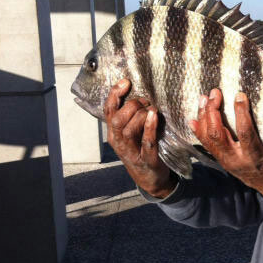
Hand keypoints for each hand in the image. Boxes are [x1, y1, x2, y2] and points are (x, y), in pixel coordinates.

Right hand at [104, 80, 176, 198]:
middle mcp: (118, 142)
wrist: (151, 180)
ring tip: (152, 109)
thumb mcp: (131, 134)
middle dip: (131, 105)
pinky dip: (149, 128)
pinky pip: (146, 142)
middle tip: (145, 101)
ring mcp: (130, 152)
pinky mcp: (146, 160)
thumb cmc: (141, 151)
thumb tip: (138, 94)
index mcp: (113, 133)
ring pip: (128, 129)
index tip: (125, 82)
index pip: (108, 110)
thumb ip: (130, 117)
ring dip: (140, 115)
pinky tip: (154, 116)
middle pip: (117, 119)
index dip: (115, 94)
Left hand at [190, 89, 262, 210]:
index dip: (241, 113)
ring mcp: (226, 161)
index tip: (239, 95)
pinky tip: (193, 118)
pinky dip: (199, 130)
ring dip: (204, 116)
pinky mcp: (221, 160)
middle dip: (213, 111)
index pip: (245, 132)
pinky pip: (206, 145)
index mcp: (255, 155)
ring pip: (208, 138)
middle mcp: (237, 159)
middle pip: (218, 134)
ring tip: (203, 99)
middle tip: (215, 93)